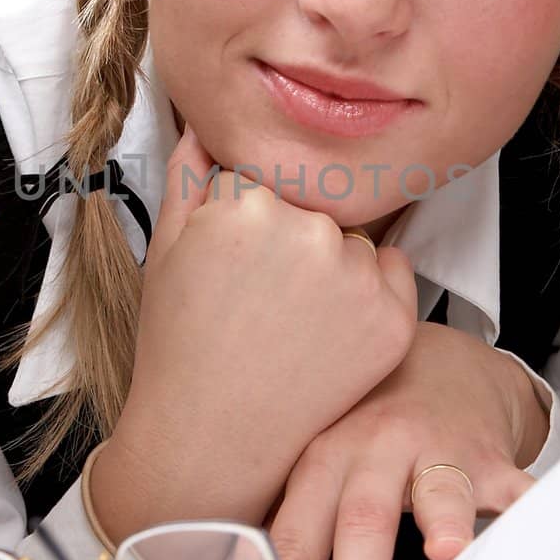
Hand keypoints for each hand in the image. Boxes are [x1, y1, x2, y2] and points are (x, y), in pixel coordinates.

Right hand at [90, 123, 418, 542]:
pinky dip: (371, 291)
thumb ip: (190, 172)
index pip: (262, 176)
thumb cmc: (182, 347)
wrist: (210, 439)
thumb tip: (209, 121)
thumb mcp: (166, 248)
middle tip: (261, 296)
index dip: (244, 219)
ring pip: (353, 236)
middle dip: (292, 235)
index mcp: (246, 204)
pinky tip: (327, 330)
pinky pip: (394, 271)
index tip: (232, 262)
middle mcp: (308, 231)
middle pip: (312, 203)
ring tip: (290, 319)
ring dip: (334, 262)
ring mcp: (356, 277)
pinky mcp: (394, 320)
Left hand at [251, 321, 549, 559]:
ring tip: (443, 548)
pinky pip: (517, 488)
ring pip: (440, 492)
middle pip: (363, 516)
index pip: (292, 526)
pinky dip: (529, 515)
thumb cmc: (369, 419)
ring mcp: (439, 451)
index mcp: (327, 455)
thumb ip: (283, 521)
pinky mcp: (492, 458)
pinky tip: (535, 537)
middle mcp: (380, 449)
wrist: (441, 359)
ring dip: (442, 520)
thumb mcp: (317, 451)